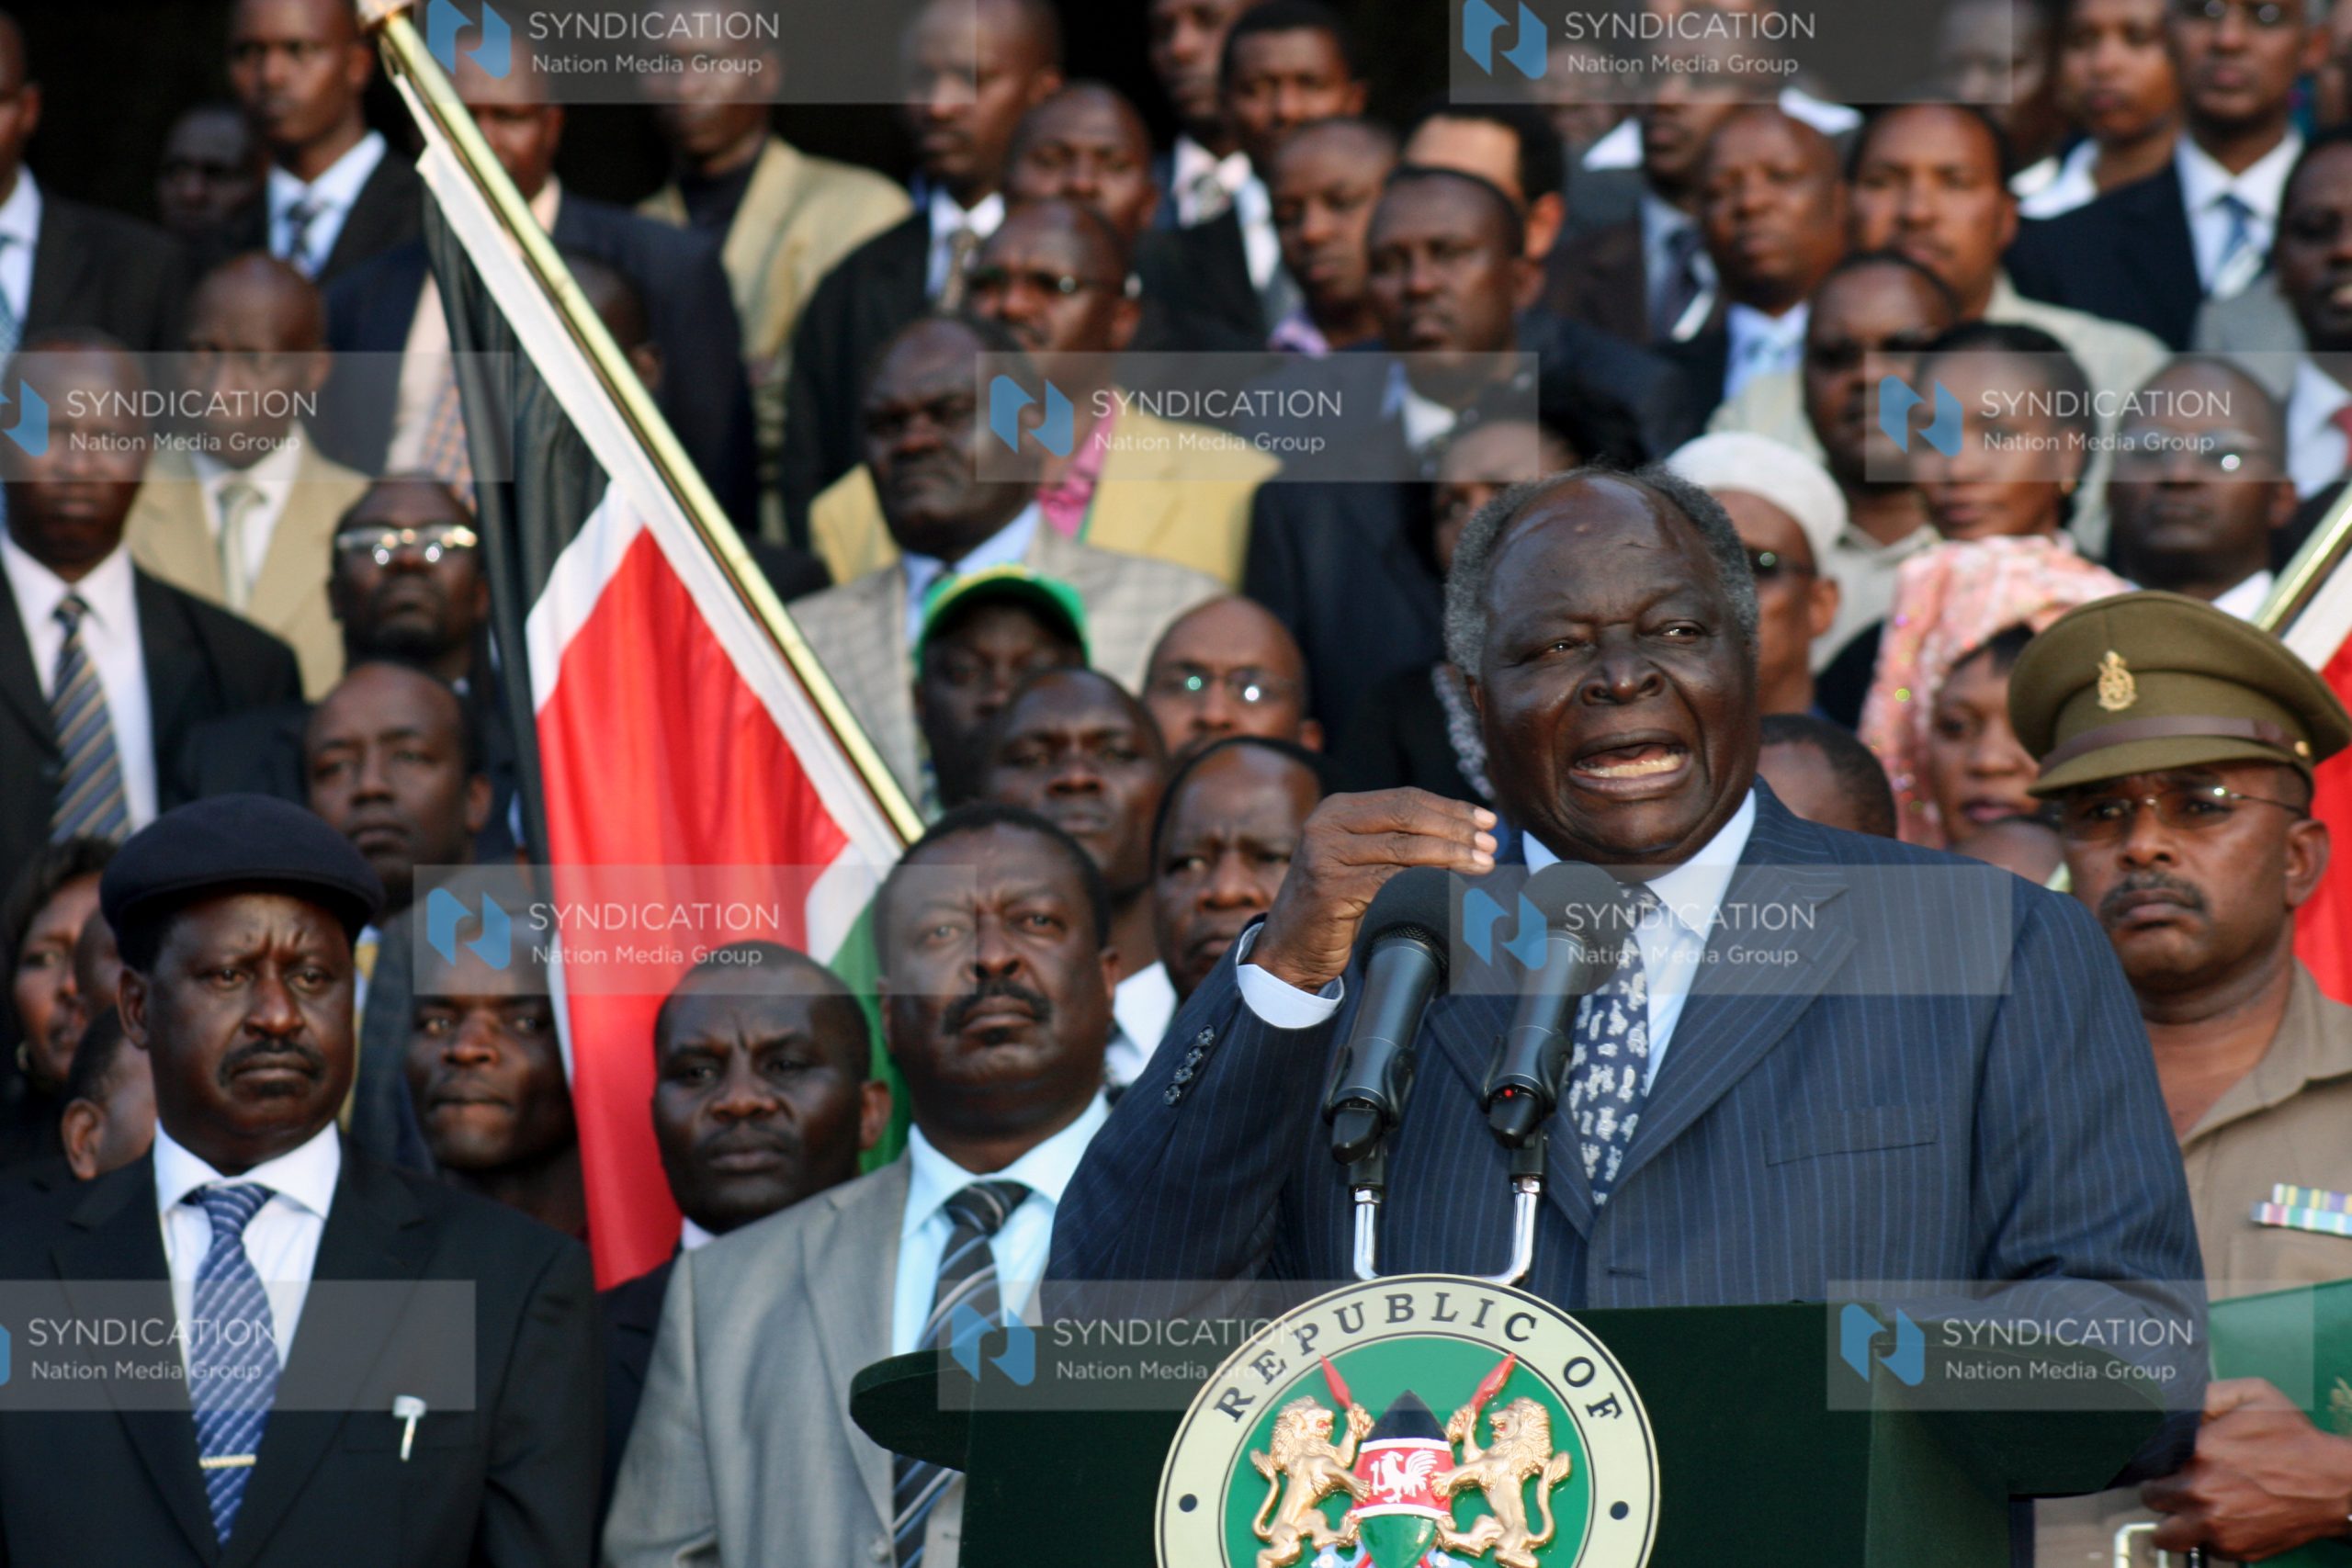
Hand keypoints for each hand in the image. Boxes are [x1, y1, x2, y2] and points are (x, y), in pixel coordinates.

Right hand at [1249, 789, 1496, 991]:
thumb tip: (1464, 832)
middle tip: (1490, 844)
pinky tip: (1452, 888)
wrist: (1289, 948)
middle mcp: (1327, 825)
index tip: (1486, 820)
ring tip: (1482, 865)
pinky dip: (1428, 883)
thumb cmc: (1335, 905)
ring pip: (1404, 848)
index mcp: (1336, 809)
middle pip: (1407, 817)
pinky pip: (1391, 881)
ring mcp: (1325, 856)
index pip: (1404, 798)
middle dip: (1456, 829)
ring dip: (1451, 855)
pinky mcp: (1331, 889)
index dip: (1450, 807)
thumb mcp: (1359, 859)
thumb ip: (1395, 840)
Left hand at [2142, 1378, 2351, 1558]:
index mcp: (2196, 1453)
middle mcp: (2199, 1493)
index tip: (2161, 1461)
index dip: (2151, 1461)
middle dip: (2162, 1490)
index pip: (2144, 1463)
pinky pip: (2205, 1549)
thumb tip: (2173, 1401)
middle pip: (2150, 1499)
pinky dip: (2209, 1537)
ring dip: (2175, 1522)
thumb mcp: (2252, 1396)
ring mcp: (2216, 1527)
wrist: (2336, 1483)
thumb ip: (2206, 1394)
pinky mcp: (2236, 1550)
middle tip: (2180, 1483)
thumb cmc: (2295, 1437)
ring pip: (2167, 1535)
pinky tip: (2226, 1518)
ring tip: (2192, 1508)